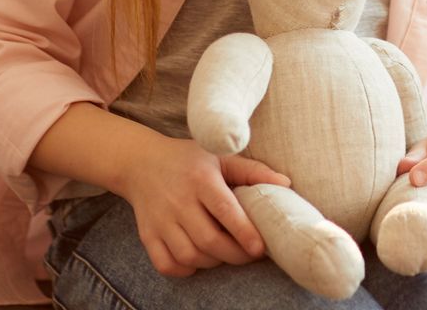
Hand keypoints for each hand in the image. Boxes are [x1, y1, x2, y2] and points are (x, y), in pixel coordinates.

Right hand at [120, 135, 289, 277]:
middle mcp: (179, 200)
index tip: (260, 248)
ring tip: (225, 253)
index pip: (225, 210)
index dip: (245, 232)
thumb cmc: (190, 161)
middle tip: (250, 254)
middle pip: (209, 240)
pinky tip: (197, 260)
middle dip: (235, 254)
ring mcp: (160, 220)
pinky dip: (184, 270)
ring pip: (189, 256)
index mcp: (200, 179)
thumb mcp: (221, 156)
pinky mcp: (147, 234)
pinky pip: (165, 264)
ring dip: (212, 262)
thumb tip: (285, 184)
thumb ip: (253, 171)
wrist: (141, 163)